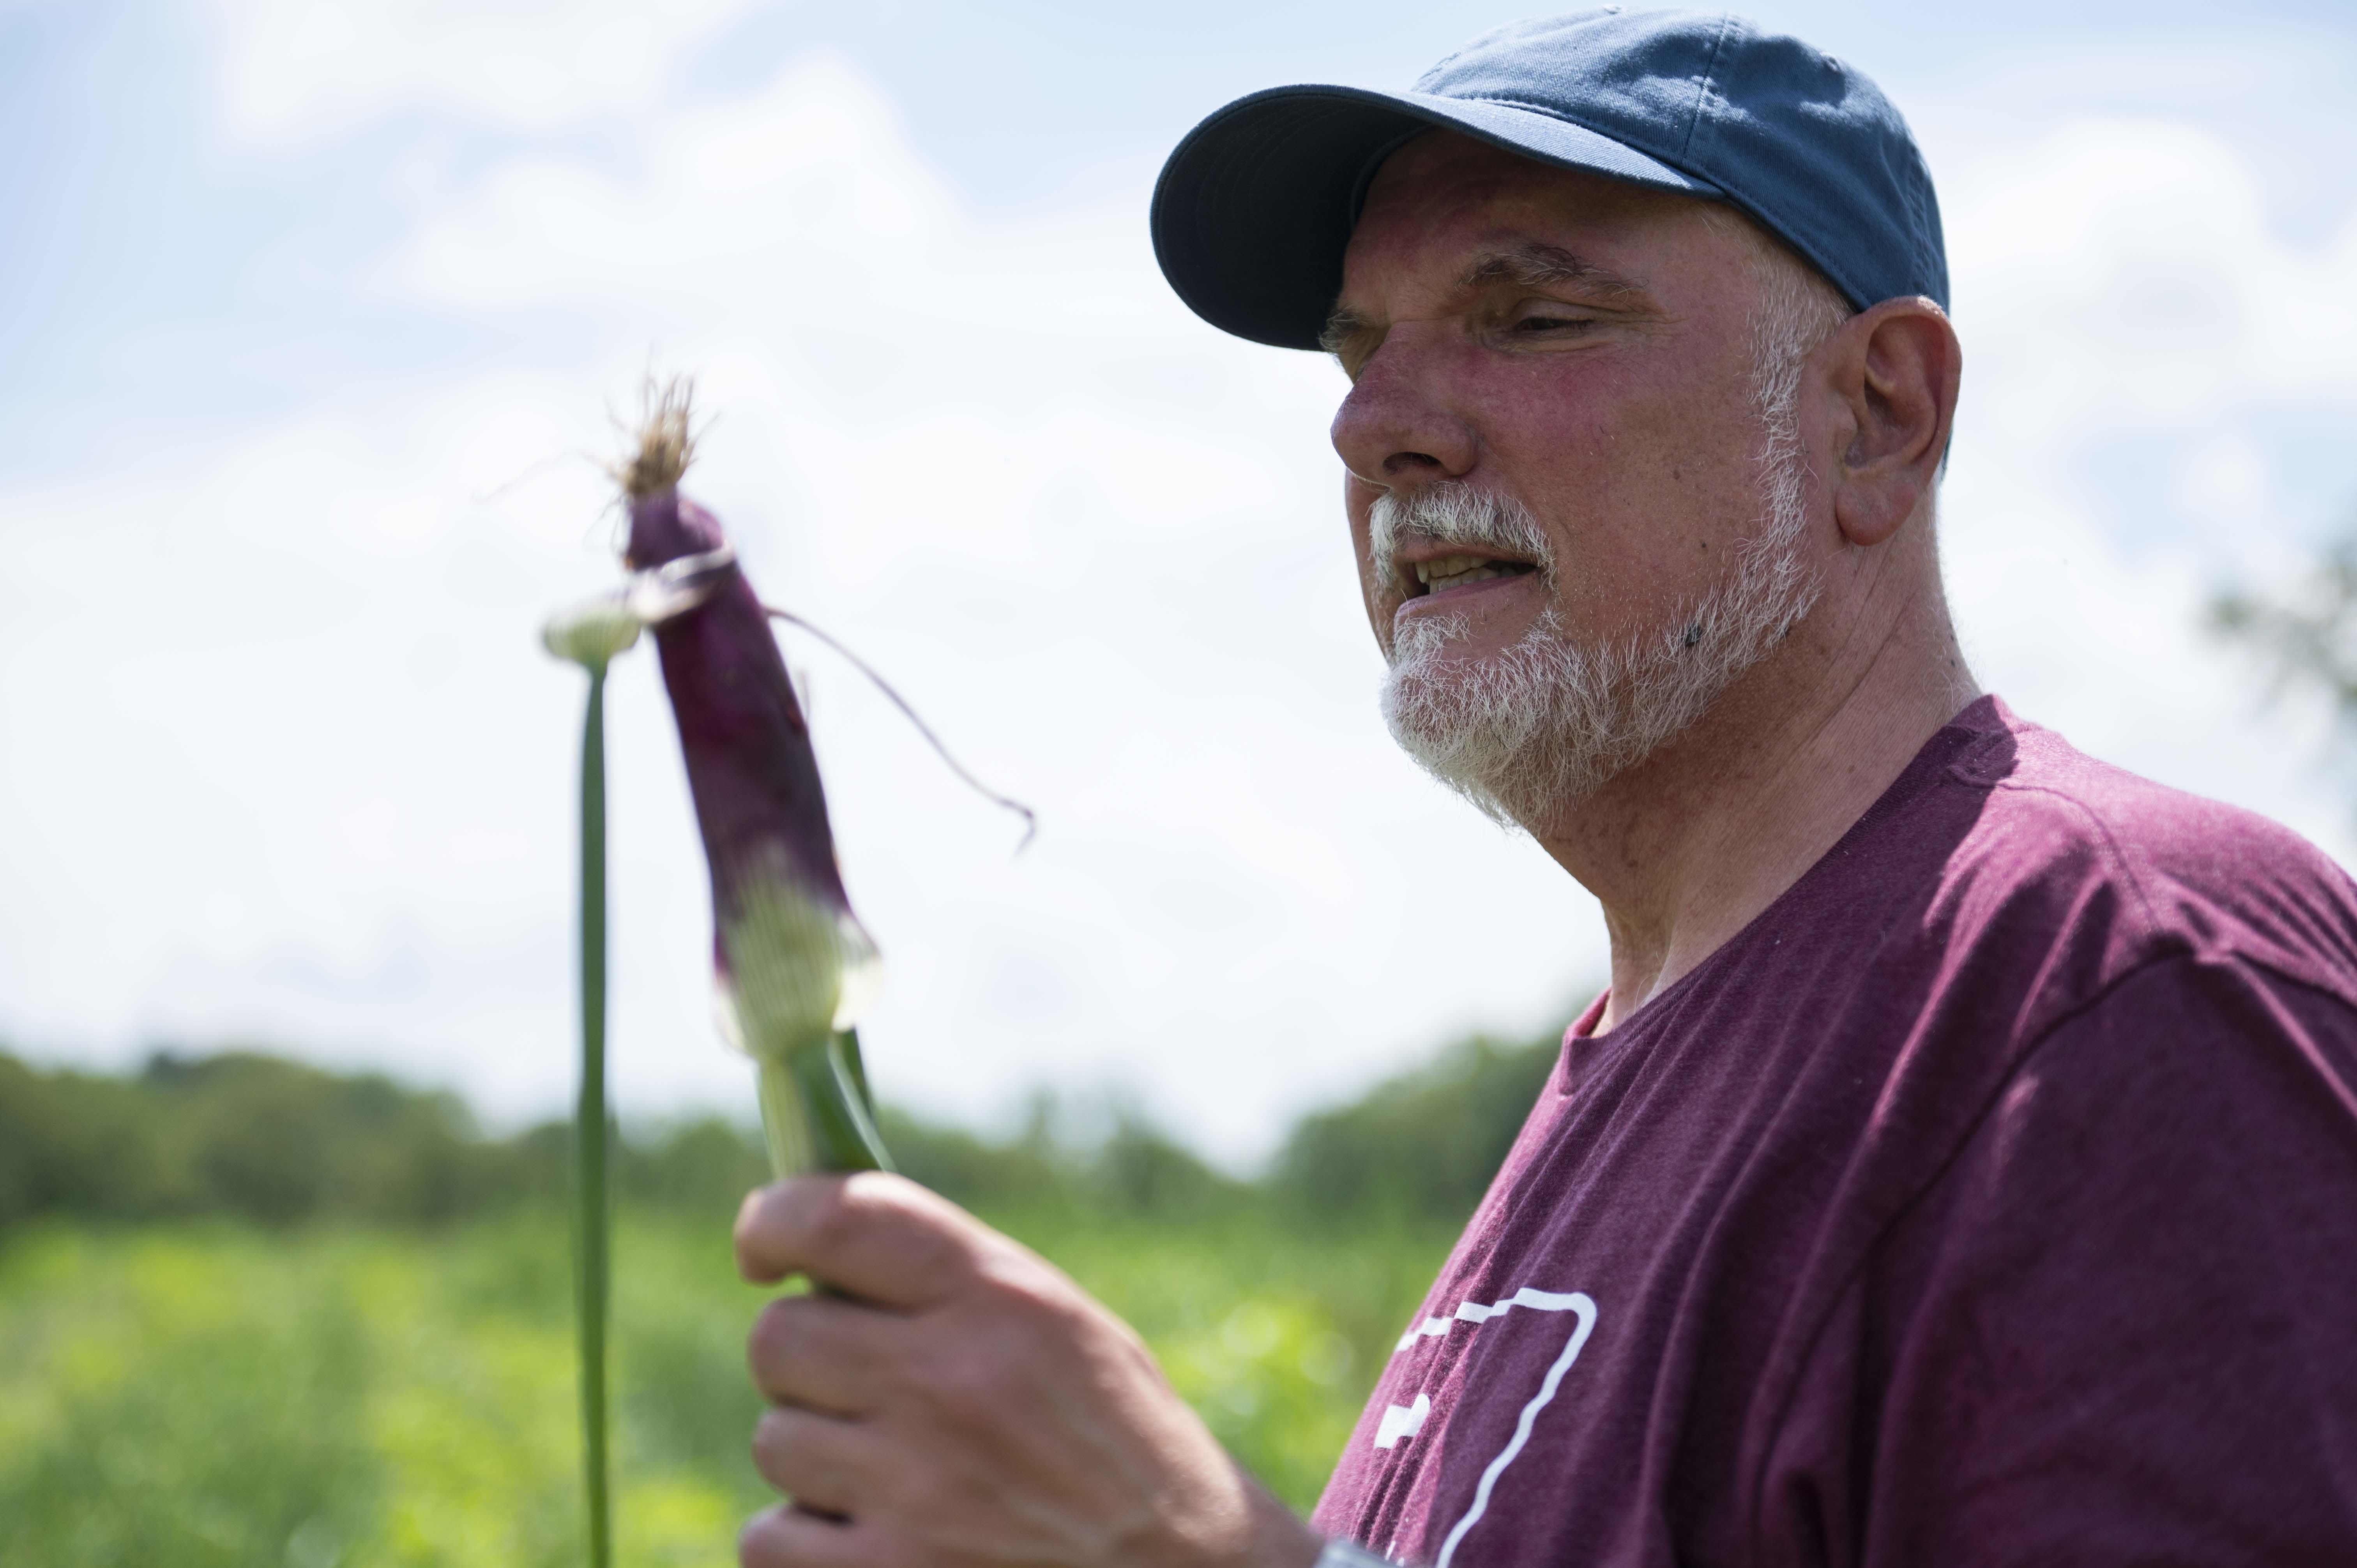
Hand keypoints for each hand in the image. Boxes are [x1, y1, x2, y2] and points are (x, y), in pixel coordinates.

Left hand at [734, 1171, 1324, 1567]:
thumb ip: (945, 1277)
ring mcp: (914, 1490)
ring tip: (906, 1474)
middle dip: (809, 1359)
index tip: (765, 1248)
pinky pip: (770, 1539)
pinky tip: (884, 1538)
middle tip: (868, 1386)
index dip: (775, 1221)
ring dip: (818, 1456)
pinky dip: (811, 1543)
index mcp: (999, 1299)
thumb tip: (811, 1246)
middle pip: (780, 1338)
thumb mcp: (1056, 1324)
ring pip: (774, 1439)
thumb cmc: (1112, 1438)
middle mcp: (949, 1384)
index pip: (835, 1217)